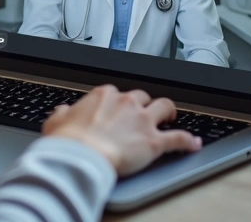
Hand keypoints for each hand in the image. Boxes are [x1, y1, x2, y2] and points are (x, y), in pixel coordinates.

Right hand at [42, 85, 200, 175]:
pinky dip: (188, 141)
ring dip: (169, 112)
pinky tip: (194, 144)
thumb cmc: (68, 141)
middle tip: (144, 113)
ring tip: (171, 117)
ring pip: (165, 108)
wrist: (81, 157)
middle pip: (142, 97)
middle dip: (144, 105)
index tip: (118, 111)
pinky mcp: (154, 142)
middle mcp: (127, 103)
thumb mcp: (56, 123)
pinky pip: (179, 138)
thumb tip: (63, 111)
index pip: (117, 94)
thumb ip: (62, 114)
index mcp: (104, 95)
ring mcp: (143, 121)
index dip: (119, 103)